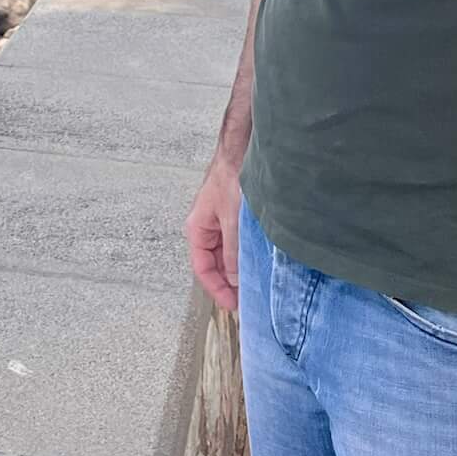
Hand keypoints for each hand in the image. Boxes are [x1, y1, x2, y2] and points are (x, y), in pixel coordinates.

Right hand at [185, 159, 243, 311]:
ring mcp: (221, 222)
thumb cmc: (231, 177)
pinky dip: (246, 255)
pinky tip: (259, 262)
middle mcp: (207, 228)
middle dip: (230, 282)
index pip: (203, 268)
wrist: (242, 150)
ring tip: (255, 284)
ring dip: (239, 269)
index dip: (217, 289)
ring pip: (228, 255)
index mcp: (197, 229)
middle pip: (215, 264)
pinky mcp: (234, 217)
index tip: (233, 305)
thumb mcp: (232, 221)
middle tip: (248, 299)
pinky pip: (237, 243)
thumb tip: (235, 281)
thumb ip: (233, 253)